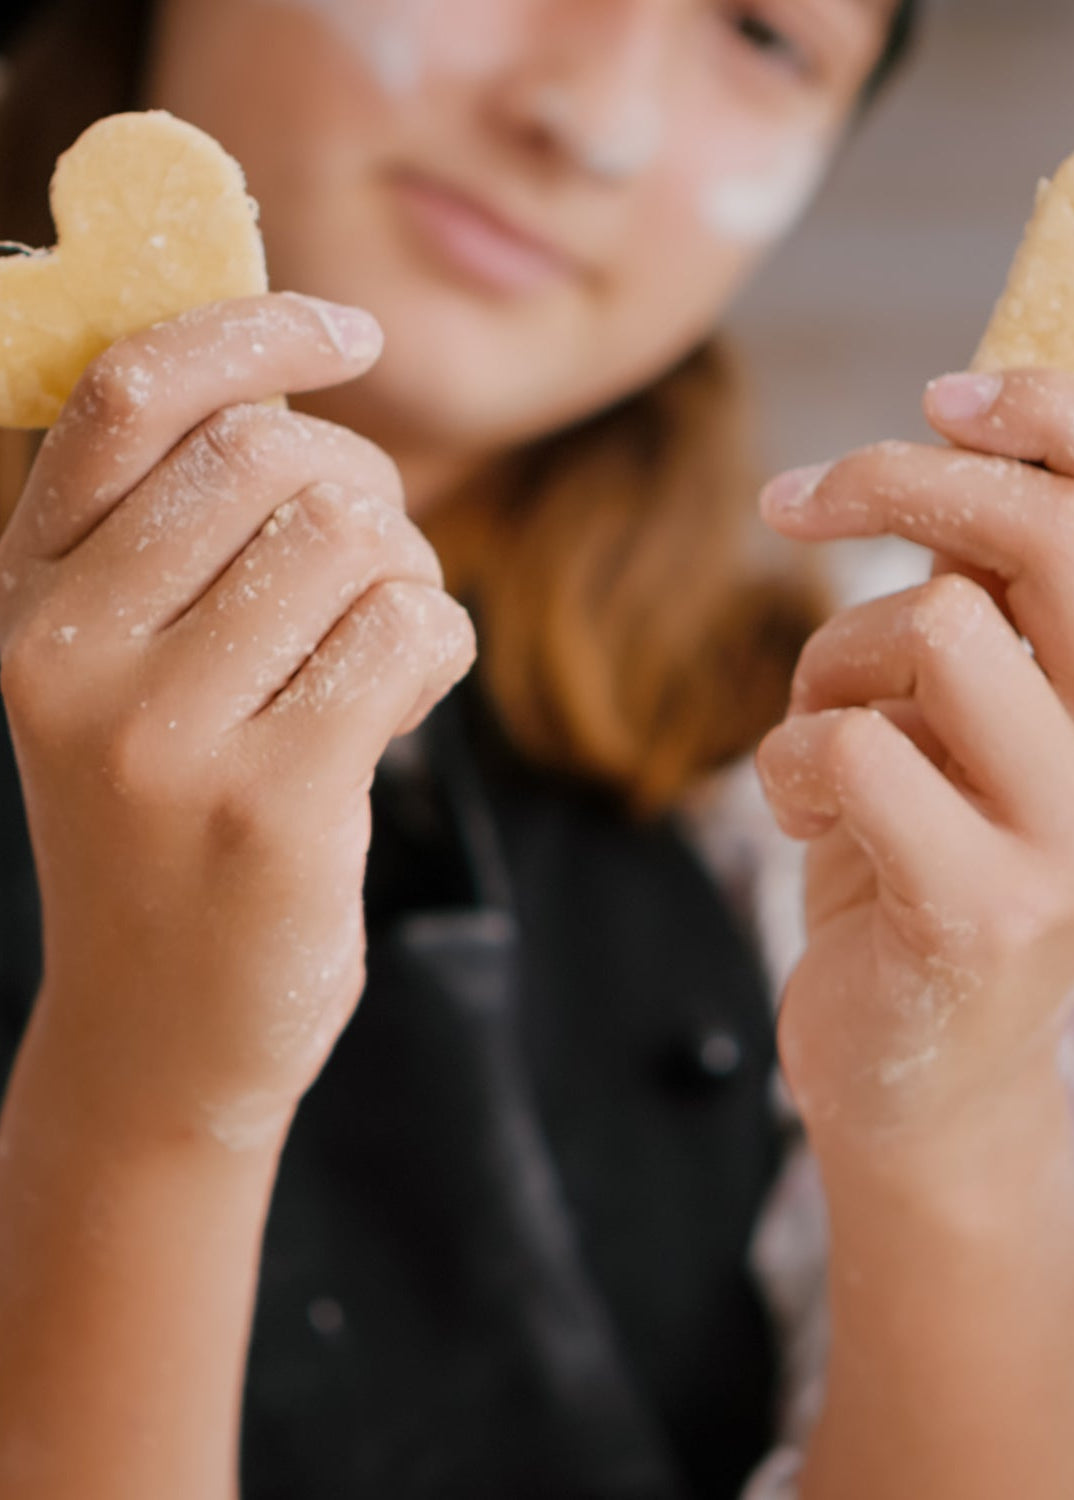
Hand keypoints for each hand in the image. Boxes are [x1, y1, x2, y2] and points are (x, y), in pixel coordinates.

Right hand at [0, 294, 475, 1148]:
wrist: (162, 1033)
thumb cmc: (170, 830)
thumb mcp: (129, 675)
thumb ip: (184, 539)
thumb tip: (300, 387)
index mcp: (24, 596)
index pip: (136, 395)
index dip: (258, 330)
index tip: (351, 334)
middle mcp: (68, 654)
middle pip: (275, 455)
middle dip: (366, 494)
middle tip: (371, 575)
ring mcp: (162, 735)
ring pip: (357, 537)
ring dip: (406, 580)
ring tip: (377, 655)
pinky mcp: (268, 803)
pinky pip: (410, 629)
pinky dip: (438, 646)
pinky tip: (399, 705)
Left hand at [755, 369, 1073, 1145]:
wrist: (921, 1071)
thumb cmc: (929, 860)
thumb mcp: (977, 718)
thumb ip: (988, 598)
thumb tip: (943, 440)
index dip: (1057, 407)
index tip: (944, 391)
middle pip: (1042, 532)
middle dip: (891, 483)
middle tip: (792, 502)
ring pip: (927, 629)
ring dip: (825, 666)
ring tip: (821, 742)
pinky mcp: (986, 908)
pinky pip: (850, 748)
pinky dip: (788, 763)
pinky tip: (810, 822)